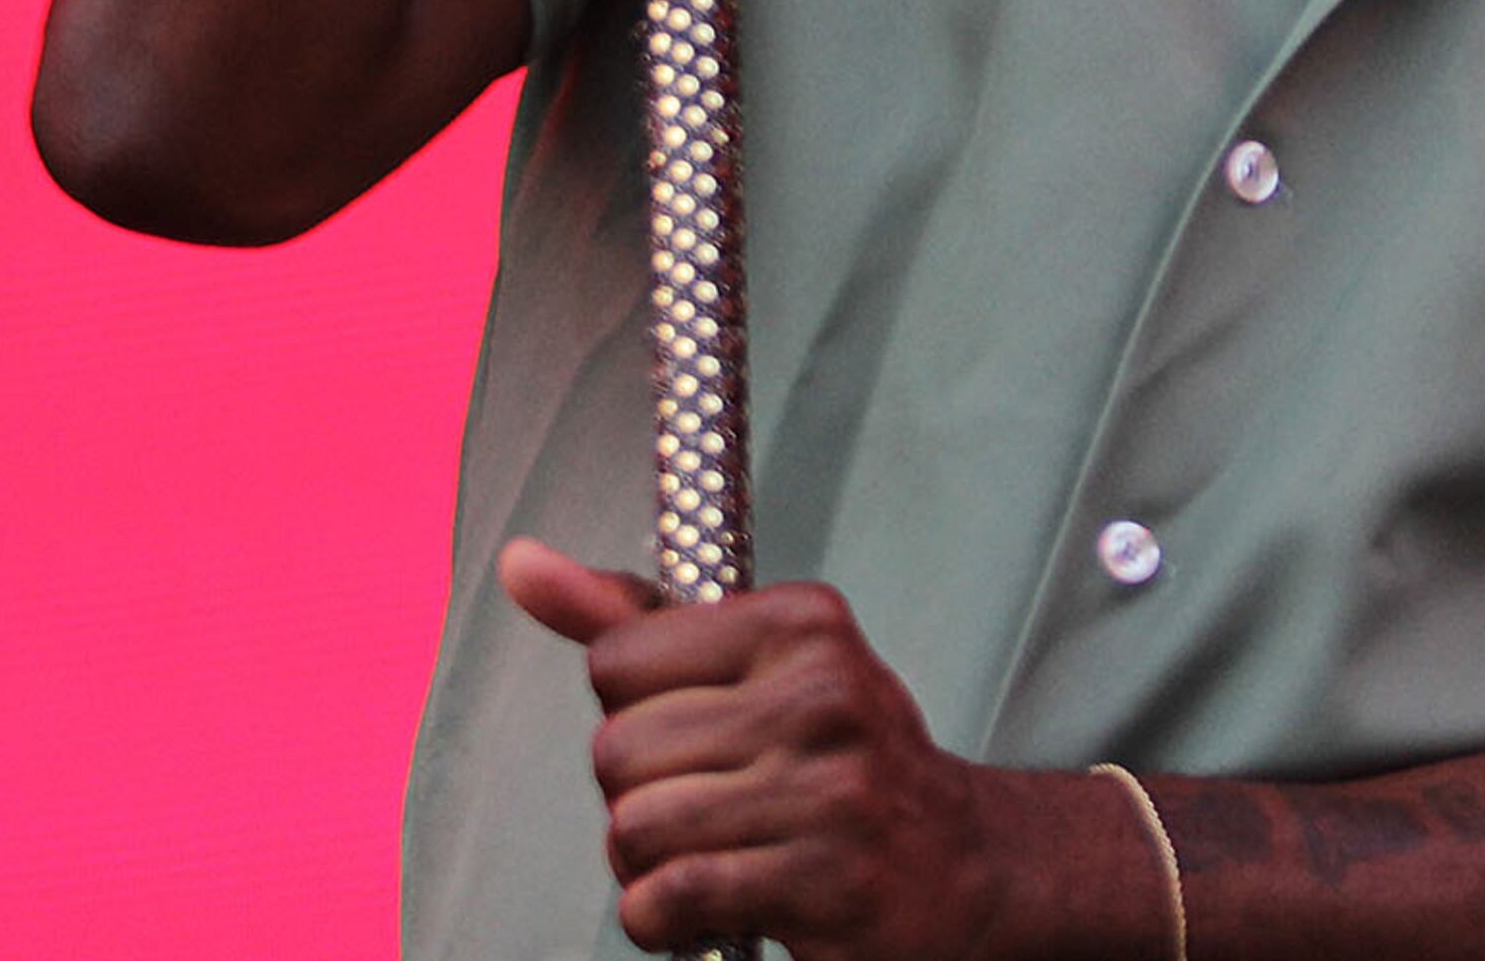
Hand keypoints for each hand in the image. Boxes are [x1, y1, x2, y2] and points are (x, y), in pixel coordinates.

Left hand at [500, 538, 1009, 959]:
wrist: (963, 863)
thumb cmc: (841, 760)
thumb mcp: (756, 666)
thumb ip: (632, 621)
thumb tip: (521, 564)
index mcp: (800, 623)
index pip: (616, 661)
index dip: (635, 713)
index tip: (700, 732)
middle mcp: (822, 693)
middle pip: (615, 751)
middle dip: (640, 797)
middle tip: (713, 805)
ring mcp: (828, 788)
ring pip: (632, 829)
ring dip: (652, 865)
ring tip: (717, 855)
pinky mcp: (825, 879)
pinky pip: (668, 897)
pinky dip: (665, 919)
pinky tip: (719, 904)